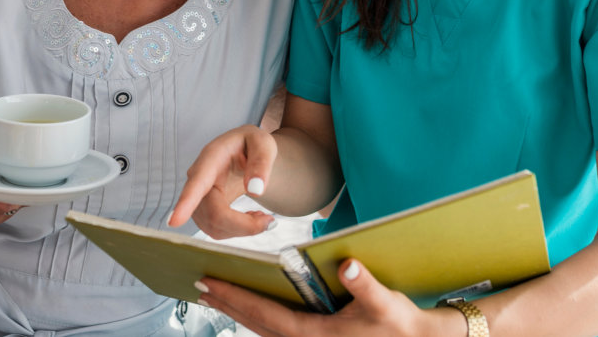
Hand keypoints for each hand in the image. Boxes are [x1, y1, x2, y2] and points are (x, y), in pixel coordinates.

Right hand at [168, 124, 276, 237]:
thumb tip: (255, 190)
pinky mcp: (203, 211)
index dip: (185, 203)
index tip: (174, 221)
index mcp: (211, 158)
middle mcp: (198, 178)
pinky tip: (251, 218)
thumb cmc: (253, 145)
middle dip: (243, 225)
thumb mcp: (263, 144)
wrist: (245, 151)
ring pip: (214, 227)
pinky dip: (238, 231)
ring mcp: (197, 197)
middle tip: (270, 221)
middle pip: (212, 214)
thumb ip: (261, 162)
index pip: (197, 183)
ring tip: (262, 216)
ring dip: (242, 229)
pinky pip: (216, 230)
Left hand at [194, 258, 454, 336]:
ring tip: (213, 293)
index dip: (235, 297)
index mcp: (314, 334)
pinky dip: (254, 316)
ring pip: (260, 328)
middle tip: (198, 283)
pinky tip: (246, 306)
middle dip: (226, 303)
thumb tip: (350, 267)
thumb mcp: (386, 303)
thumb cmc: (399, 323)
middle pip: (254, 323)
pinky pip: (273, 330)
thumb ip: (367, 287)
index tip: (209, 282)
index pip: (264, 313)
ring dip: (236, 311)